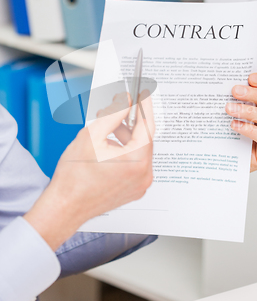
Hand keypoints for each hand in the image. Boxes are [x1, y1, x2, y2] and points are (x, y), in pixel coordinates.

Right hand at [24, 90, 154, 250]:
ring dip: (124, 137)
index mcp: (137, 161)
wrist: (64, 207)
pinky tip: (108, 146)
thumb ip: (114, 113)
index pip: (147, 126)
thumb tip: (126, 100)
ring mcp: (140, 185)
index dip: (144, 106)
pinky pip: (134, 164)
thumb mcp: (92, 135)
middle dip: (129, 122)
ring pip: (138, 151)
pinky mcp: (133, 190)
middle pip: (143, 139)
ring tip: (105, 128)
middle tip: (117, 107)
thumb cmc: (74, 177)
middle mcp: (144, 175)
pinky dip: (124, 152)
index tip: (143, 93)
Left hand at [225, 73, 256, 171]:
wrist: (227, 164)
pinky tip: (235, 126)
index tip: (250, 77)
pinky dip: (250, 129)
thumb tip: (226, 84)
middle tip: (235, 91)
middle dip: (254, 94)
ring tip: (230, 109)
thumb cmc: (231, 138)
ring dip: (248, 111)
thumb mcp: (233, 114)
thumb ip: (236, 100)